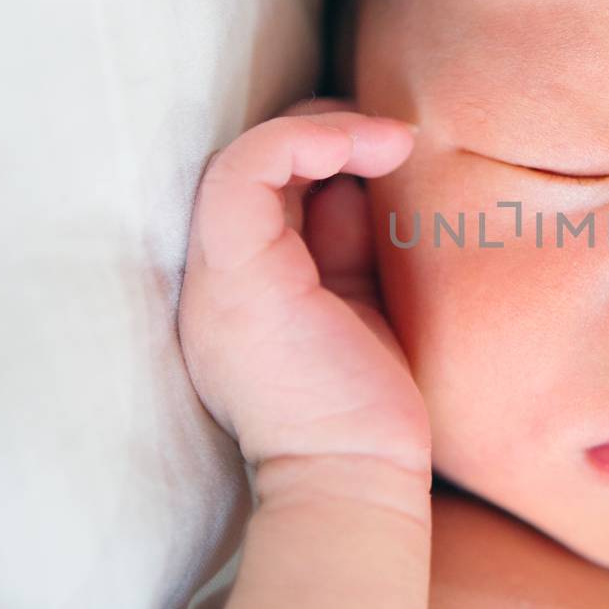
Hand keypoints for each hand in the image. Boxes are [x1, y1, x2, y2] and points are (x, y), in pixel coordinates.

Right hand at [178, 99, 427, 475]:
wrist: (357, 480)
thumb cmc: (369, 410)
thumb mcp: (358, 306)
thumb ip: (346, 246)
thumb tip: (358, 183)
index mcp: (243, 291)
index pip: (264, 192)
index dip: (321, 155)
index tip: (388, 156)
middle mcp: (217, 279)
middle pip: (254, 168)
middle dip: (324, 134)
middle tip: (390, 140)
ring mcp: (218, 276)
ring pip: (245, 155)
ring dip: (325, 129)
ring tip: (391, 140)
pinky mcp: (237, 273)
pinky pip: (249, 167)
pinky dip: (308, 139)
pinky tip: (371, 147)